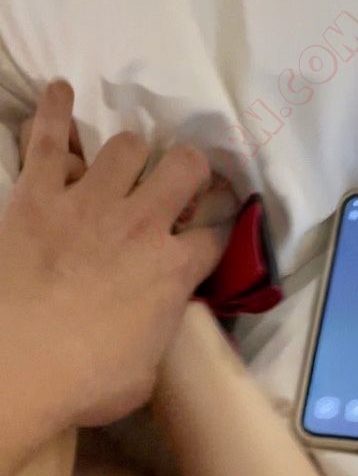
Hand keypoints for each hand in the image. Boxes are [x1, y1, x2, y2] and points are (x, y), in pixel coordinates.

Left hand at [2, 79, 224, 427]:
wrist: (16, 370)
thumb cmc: (86, 383)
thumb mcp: (146, 372)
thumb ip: (161, 330)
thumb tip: (158, 317)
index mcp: (175, 269)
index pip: (217, 233)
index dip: (219, 231)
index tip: (212, 235)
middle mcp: (142, 223)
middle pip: (186, 167)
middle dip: (190, 172)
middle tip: (178, 186)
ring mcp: (90, 202)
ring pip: (128, 145)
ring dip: (131, 155)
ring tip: (123, 165)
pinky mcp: (38, 194)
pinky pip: (48, 137)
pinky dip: (55, 111)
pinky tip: (60, 92)